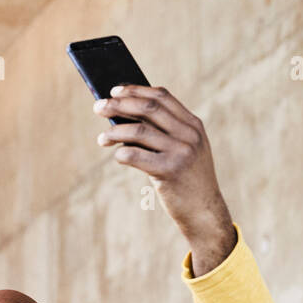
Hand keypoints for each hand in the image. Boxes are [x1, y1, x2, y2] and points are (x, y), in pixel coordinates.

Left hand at [94, 85, 235, 275]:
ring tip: (101, 139)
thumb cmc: (186, 180)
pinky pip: (136, 156)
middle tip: (98, 107)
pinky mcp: (170, 171)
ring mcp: (181, 152)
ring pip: (139, 131)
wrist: (204, 212)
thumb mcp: (185, 150)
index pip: (162, 97)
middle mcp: (189, 135)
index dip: (136, 90)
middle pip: (148, 109)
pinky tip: (118, 156)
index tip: (115, 90)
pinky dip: (122, 154)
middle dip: (119, 105)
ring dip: (114, 132)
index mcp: (193, 125)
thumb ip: (164, 132)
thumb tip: (123, 116)